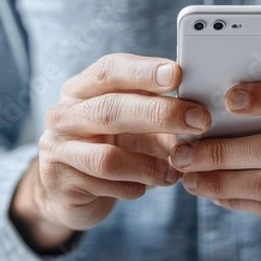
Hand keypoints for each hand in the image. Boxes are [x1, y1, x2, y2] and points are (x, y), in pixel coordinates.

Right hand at [10, 53, 211, 251]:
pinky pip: (106, 186)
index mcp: (83, 89)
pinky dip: (136, 186)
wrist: (69, 190)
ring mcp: (58, 149)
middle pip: (111, 110)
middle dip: (160, 114)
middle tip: (200, 121)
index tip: (177, 74)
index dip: (143, 72)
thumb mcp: (135, 126)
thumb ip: (161, 116)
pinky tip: (150, 185)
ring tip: (177, 171)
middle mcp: (65, 114)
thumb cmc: (114, 147)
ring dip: (150, 166)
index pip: (110, 70)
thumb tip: (203, 114)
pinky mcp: (60, 182)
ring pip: (108, 158)